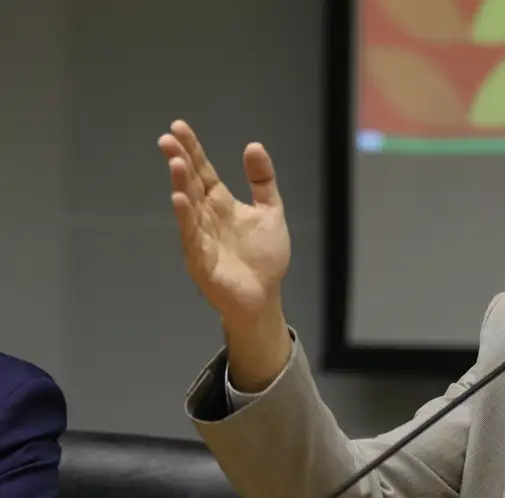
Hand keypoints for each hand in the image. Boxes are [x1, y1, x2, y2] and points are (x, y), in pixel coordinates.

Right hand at [158, 120, 290, 327]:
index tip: (178, 127)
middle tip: (167, 139)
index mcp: (220, 203)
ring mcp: (201, 238)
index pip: (202, 171)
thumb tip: (253, 145)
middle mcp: (206, 217)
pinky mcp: (201, 261)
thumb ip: (262, 180)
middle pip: (190, 184)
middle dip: (180, 161)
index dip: (192, 150)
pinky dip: (185, 219)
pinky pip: (191, 237)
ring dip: (180, 185)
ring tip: (175, 163)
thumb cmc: (264, 256)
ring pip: (188, 207)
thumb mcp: (270, 211)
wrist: (265, 296)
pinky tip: (179, 200)